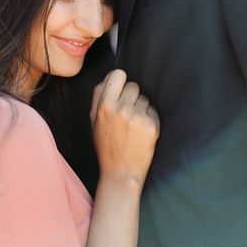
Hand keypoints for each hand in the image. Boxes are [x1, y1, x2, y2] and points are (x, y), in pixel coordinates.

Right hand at [91, 70, 159, 187]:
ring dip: (141, 108)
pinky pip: (153, 110)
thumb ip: (98, 95)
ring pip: (144, 99)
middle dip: (131, 97)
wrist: (121, 173)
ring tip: (133, 126)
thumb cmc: (106, 145)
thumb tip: (110, 77)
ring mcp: (137, 117)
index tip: (120, 90)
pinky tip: (141, 132)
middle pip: (133, 85)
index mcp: (104, 105)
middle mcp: (121, 108)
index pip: (118, 74)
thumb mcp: (94, 119)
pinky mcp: (152, 125)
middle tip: (126, 114)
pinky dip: (149, 119)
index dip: (120, 81)